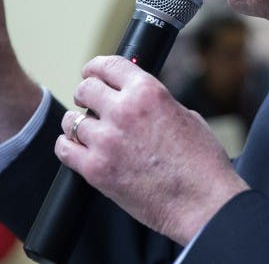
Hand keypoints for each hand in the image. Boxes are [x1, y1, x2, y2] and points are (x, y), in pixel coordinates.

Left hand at [55, 56, 249, 244]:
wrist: (203, 203)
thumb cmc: (202, 162)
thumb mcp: (184, 116)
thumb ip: (155, 103)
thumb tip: (137, 100)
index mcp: (148, 91)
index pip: (109, 65)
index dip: (96, 67)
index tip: (91, 72)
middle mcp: (124, 111)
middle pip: (85, 89)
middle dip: (86, 94)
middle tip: (89, 103)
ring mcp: (107, 140)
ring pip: (71, 120)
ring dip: (77, 123)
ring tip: (87, 131)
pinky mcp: (96, 170)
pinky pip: (65, 149)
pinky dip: (68, 147)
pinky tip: (77, 149)